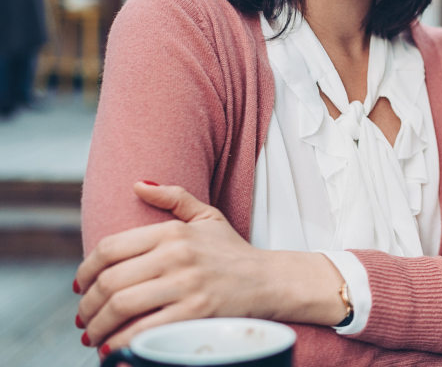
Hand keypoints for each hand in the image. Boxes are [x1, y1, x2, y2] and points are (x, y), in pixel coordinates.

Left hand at [74, 182, 345, 352]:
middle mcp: (177, 255)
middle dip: (88, 305)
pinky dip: (123, 341)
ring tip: (93, 335)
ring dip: (99, 326)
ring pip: (122, 306)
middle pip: (110, 281)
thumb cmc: (235, 251)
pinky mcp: (197, 313)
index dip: (85, 270)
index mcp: (174, 231)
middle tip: (84, 317)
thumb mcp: (207, 216)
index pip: (110, 248)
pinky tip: (114, 347)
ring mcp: (187, 285)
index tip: (80, 287)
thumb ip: (173, 197)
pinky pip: (146, 329)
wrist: (272, 280)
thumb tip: (138, 184)